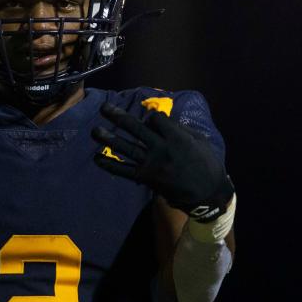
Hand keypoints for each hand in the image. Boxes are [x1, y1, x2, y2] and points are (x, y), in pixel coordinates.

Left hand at [91, 102, 234, 221]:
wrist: (208, 193)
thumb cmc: (207, 165)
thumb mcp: (200, 141)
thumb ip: (180, 129)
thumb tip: (160, 119)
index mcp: (177, 137)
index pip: (155, 119)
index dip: (152, 119)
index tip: (151, 122)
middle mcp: (161, 148)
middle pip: (135, 128)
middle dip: (117, 116)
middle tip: (104, 108)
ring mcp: (151, 163)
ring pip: (125, 147)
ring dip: (107, 138)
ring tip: (94, 130)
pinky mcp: (145, 177)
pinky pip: (122, 169)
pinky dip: (108, 164)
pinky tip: (96, 158)